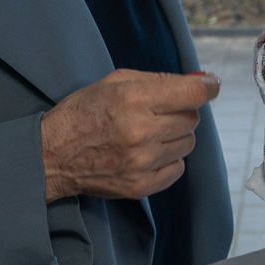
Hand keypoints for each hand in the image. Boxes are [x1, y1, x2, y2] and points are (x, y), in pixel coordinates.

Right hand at [40, 69, 218, 201]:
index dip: (209, 87)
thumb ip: (158, 79)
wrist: (52, 155)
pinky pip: (177, 168)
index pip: (193, 94)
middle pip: (192, 118)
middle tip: (159, 111)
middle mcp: (142, 132)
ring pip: (187, 143)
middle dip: (181, 111)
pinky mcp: (141, 185)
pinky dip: (169, 159)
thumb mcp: (114, 81)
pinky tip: (148, 152)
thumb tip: (199, 82)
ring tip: (149, 133)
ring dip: (175, 136)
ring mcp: (143, 162)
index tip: (211, 86)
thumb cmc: (83, 113)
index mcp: (135, 99)